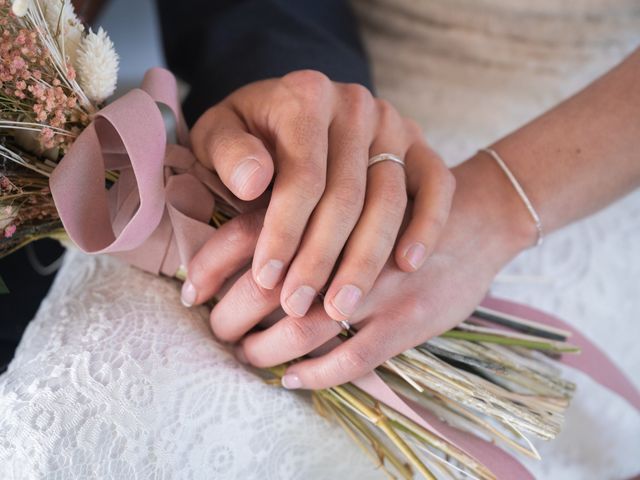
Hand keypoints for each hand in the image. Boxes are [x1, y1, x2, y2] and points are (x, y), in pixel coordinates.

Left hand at [183, 70, 454, 323]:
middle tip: (299, 307)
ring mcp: (395, 125)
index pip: (302, 176)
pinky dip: (427, 226)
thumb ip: (229, 153)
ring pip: (389, 201)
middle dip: (321, 259)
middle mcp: (357, 105)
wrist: (298, 114)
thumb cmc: (251, 135)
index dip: (283, 231)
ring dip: (366, 260)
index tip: (267, 278)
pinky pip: (437, 186)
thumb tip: (254, 182)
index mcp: (307, 95)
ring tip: (342, 307)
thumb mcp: (221, 134)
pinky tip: (407, 265)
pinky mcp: (421, 146)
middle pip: (347, 195)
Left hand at [228, 152, 535, 387]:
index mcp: (330, 187)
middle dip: (236, 315)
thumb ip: (299, 193)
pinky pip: (357, 356)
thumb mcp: (353, 171)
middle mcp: (355, 234)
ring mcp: (387, 280)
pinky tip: (294, 378)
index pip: (252, 231)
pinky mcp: (416, 315)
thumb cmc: (403, 195)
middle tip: (218, 330)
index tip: (192, 292)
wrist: (482, 213)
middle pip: (276, 284)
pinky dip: (318, 373)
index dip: (214, 266)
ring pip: (311, 327)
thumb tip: (234, 222)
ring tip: (249, 355)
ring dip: (271, 349)